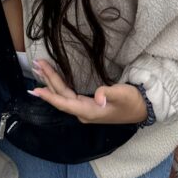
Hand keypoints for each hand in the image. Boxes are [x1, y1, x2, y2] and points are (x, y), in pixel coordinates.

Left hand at [29, 58, 148, 124]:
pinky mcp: (87, 105)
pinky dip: (59, 86)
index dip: (50, 96)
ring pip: (63, 96)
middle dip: (48, 81)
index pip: (64, 103)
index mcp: (89, 112)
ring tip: (40, 70)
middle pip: (61, 96)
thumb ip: (108, 93)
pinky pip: (68, 96)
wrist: (142, 109)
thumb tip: (97, 96)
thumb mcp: (122, 94)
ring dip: (51, 82)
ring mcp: (84, 110)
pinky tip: (53, 80)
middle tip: (36, 65)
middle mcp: (83, 113)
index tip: (36, 89)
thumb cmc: (132, 101)